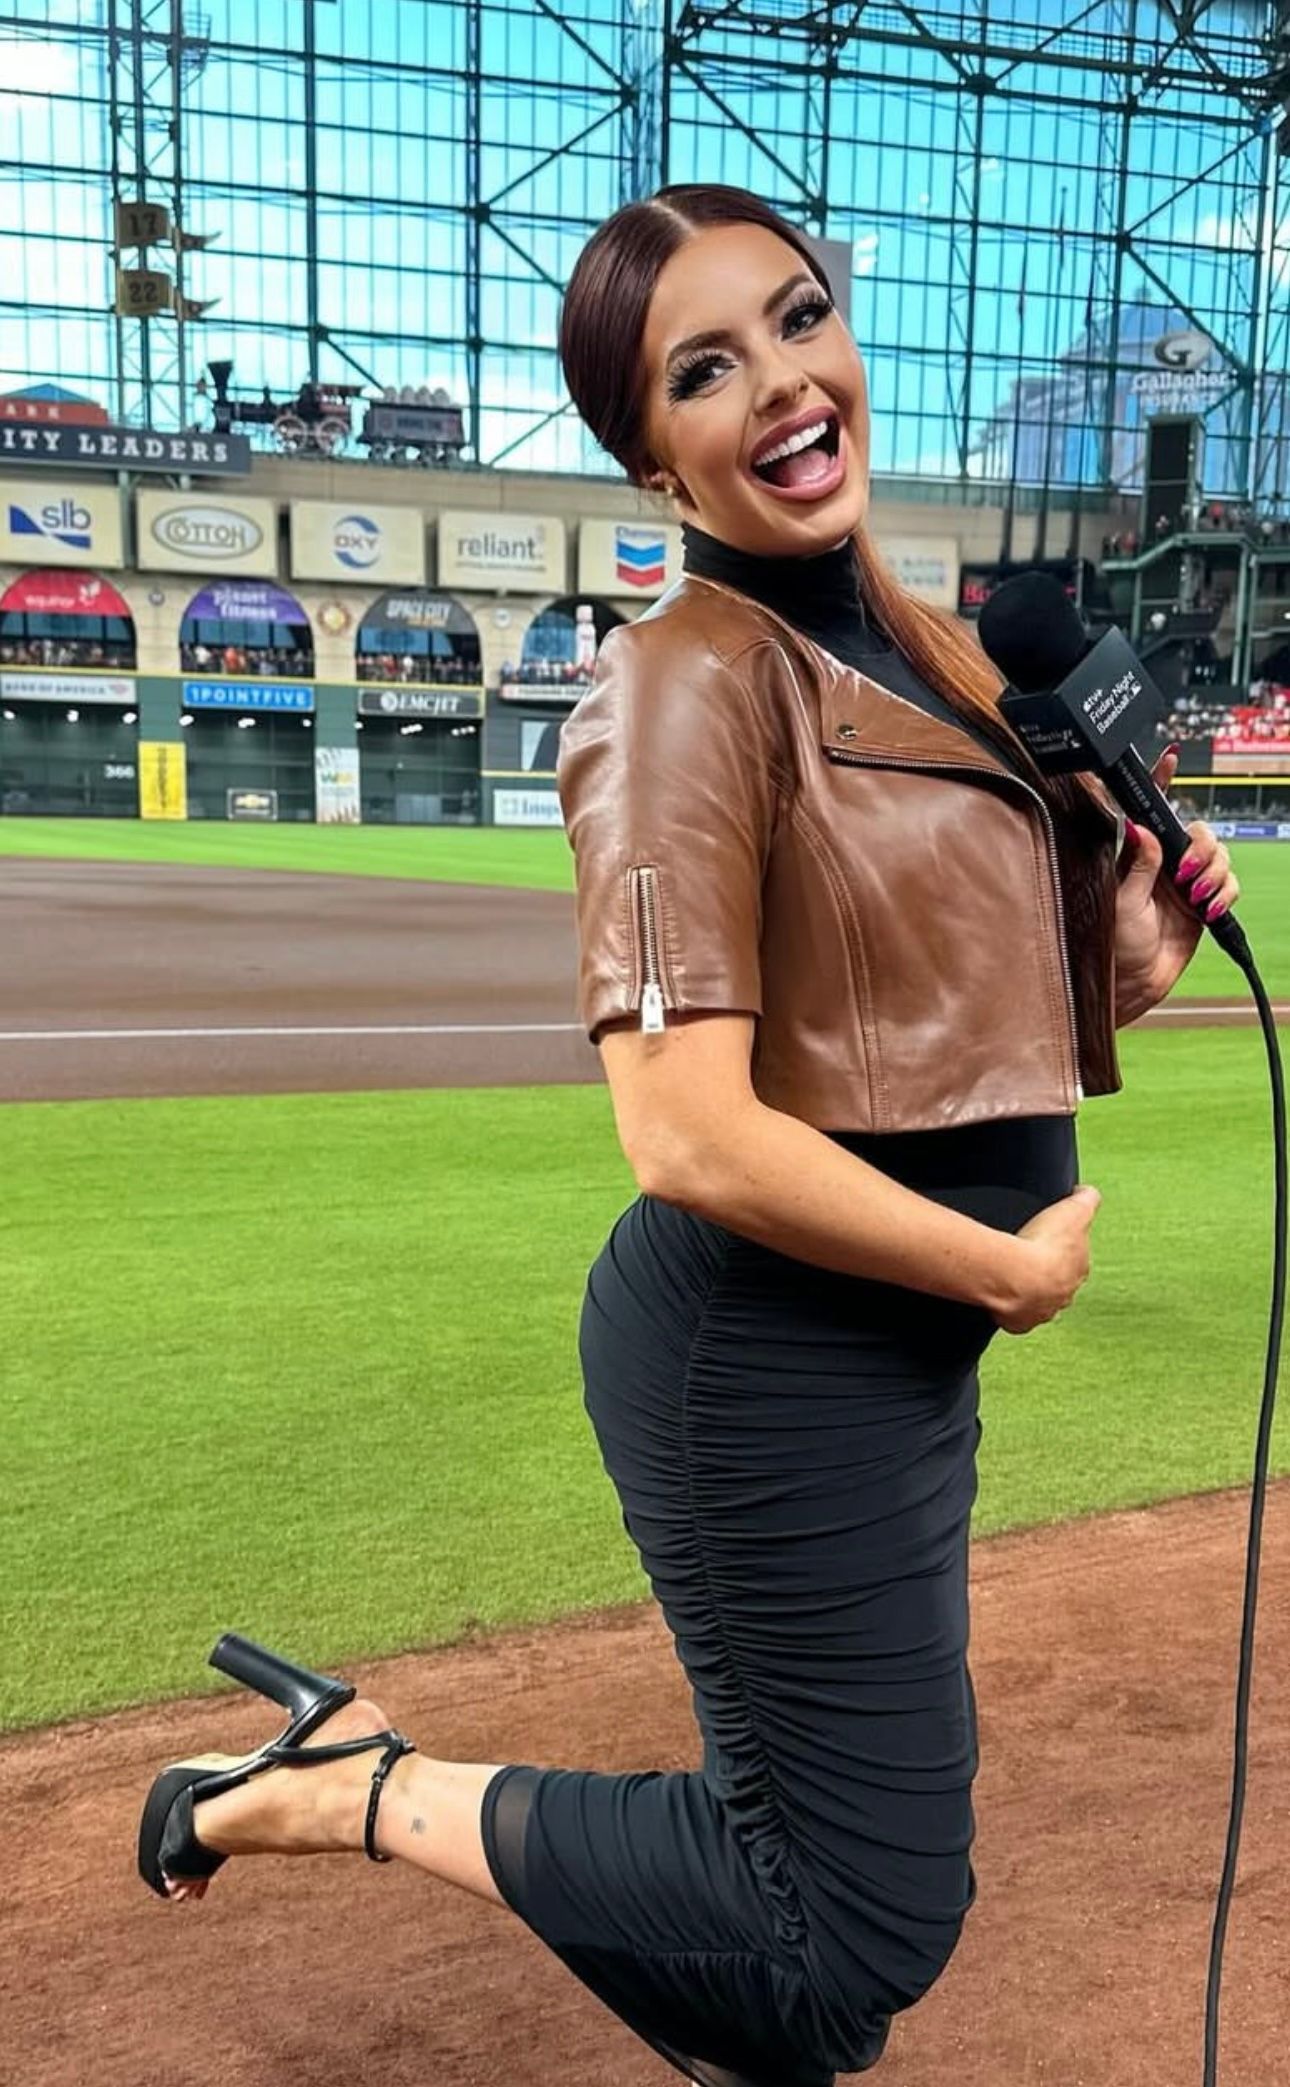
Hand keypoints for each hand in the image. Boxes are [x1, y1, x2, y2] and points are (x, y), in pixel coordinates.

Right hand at [993, 1185, 1101, 1335]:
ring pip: (1040, 1303)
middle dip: (1048, 1274)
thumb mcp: (1075, 1209)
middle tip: (1028, 1258)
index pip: (1076, 1259)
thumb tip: (1087, 1193)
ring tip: (1013, 1278)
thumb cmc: (1044, 1243)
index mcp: (1079, 1269)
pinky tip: (1000, 1296)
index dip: (1064, 1249)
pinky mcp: (1020, 1323)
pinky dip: (1010, 1309)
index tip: (1049, 1241)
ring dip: (1030, 1293)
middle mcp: (1065, 1294)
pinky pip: (1016, 1317)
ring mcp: (1043, 1311)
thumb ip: (1087, 1198)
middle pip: (1059, 1284)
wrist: (1016, 1276)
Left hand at [1114, 746, 1239, 1020]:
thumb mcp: (1122, 902)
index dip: (1162, 782)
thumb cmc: (1113, 944)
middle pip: (1200, 833)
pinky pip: (1229, 885)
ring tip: (1195, 897)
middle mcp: (1165, 864)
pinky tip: (1209, 907)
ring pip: (1220, 857)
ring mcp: (1187, 883)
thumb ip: (1138, 864)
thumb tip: (1140, 828)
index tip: (1169, 759)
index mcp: (1139, 856)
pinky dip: (1225, 892)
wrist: (1132, 982)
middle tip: (1187, 873)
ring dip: (1215, 873)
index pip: (1153, 811)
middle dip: (1202, 848)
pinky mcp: (1205, 903)